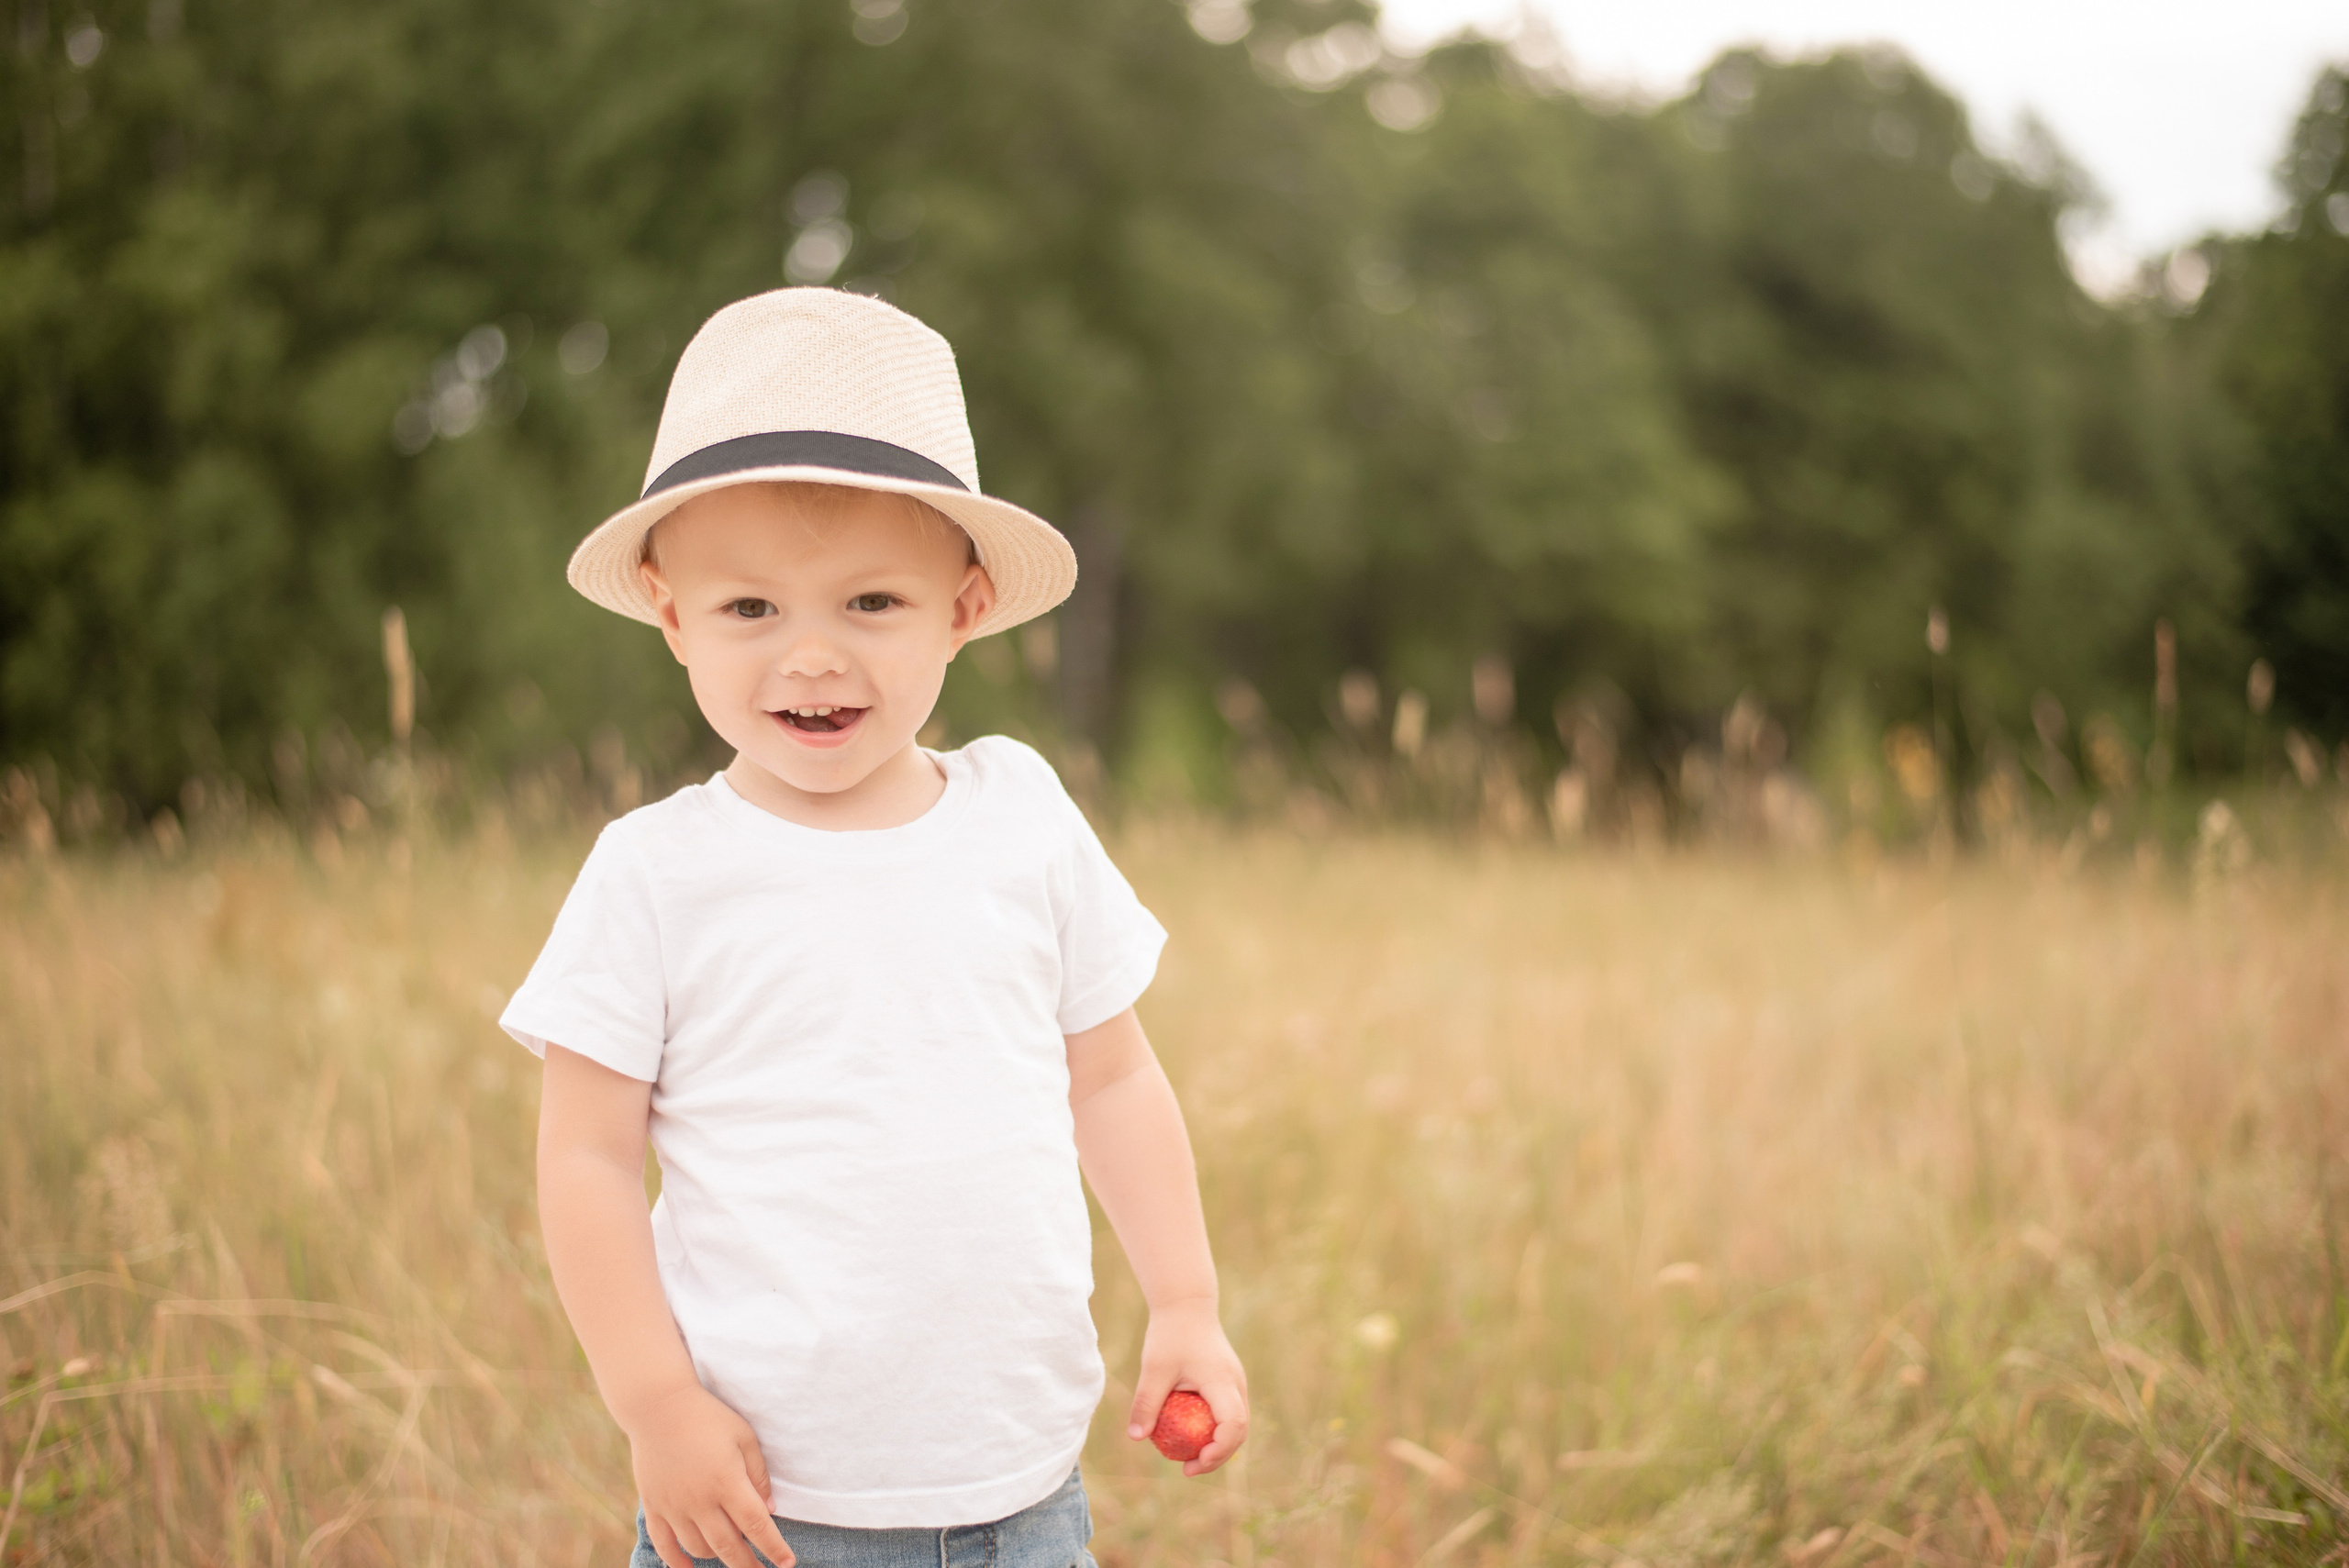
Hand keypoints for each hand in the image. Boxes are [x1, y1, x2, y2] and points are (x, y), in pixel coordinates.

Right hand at [626, 1382, 795, 1567]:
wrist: (658, 1406)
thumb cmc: (708, 1417)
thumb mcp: (744, 1437)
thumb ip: (758, 1474)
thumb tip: (769, 1509)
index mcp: (727, 1482)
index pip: (757, 1525)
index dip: (774, 1548)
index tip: (787, 1563)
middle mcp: (700, 1500)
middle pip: (729, 1546)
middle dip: (749, 1564)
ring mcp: (674, 1507)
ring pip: (699, 1549)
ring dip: (719, 1557)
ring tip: (732, 1556)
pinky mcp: (654, 1506)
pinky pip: (665, 1545)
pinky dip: (678, 1562)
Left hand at [1126, 1298, 1248, 1476]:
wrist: (1186, 1305)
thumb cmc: (1169, 1334)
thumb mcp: (1153, 1368)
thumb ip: (1146, 1402)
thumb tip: (1135, 1438)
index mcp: (1222, 1382)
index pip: (1233, 1425)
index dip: (1219, 1451)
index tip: (1194, 1463)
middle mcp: (1236, 1384)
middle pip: (1240, 1431)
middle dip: (1218, 1456)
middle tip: (1188, 1469)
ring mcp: (1235, 1383)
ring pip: (1237, 1424)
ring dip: (1219, 1445)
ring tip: (1189, 1458)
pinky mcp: (1229, 1382)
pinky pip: (1229, 1413)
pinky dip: (1216, 1430)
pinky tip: (1190, 1435)